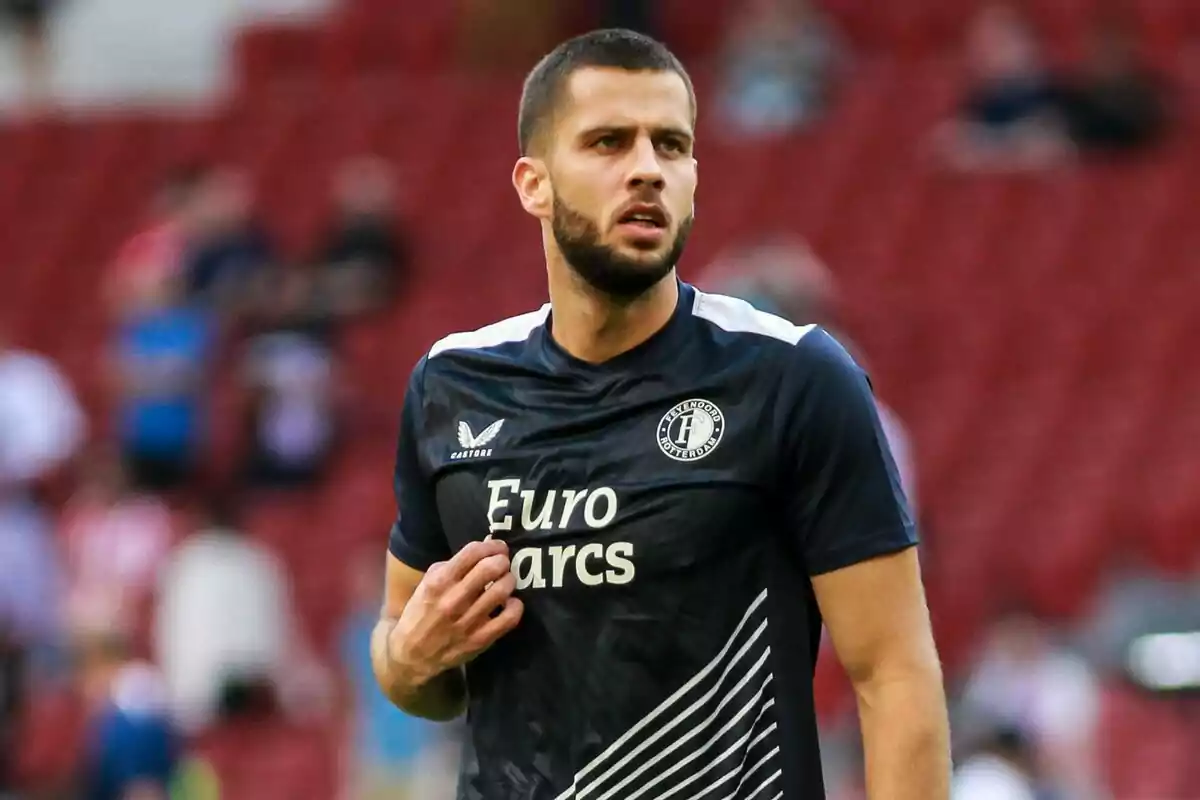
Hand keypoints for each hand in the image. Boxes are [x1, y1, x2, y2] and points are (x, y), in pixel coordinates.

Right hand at [388, 538, 523, 685]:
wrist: (412, 654)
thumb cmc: (421, 612)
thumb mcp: (427, 583)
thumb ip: (454, 566)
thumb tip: (485, 548)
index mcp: (439, 582)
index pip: (472, 553)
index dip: (491, 546)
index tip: (498, 547)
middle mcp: (454, 600)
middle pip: (491, 568)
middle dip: (502, 561)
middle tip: (503, 563)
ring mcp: (468, 621)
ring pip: (502, 590)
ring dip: (509, 581)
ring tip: (505, 581)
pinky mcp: (480, 639)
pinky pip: (509, 618)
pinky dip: (515, 606)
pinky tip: (510, 603)